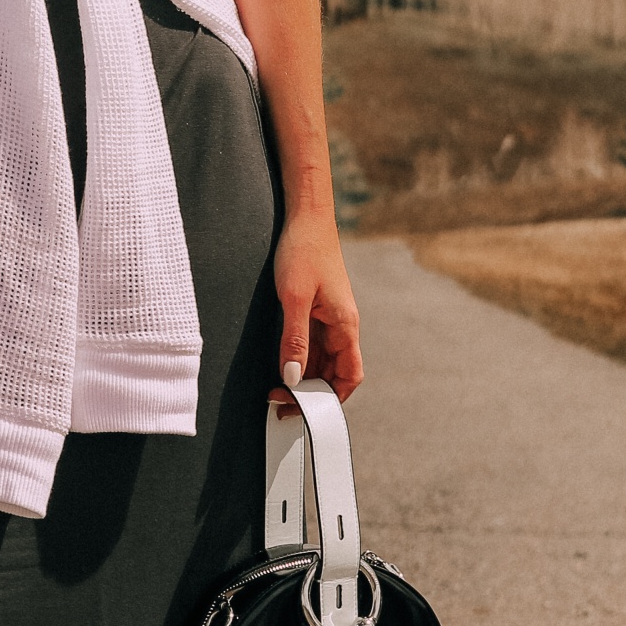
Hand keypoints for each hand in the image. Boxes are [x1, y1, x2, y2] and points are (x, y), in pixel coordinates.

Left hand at [273, 214, 362, 399]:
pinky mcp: (315, 311)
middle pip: (333, 372)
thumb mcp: (294, 298)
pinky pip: (311, 344)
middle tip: (280, 404)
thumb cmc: (304, 250)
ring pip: (321, 360)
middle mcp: (341, 326)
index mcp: (345, 325)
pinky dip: (298, 360)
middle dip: (311, 393)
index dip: (331, 398)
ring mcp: (328, 319)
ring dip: (302, 378)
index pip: (349, 375)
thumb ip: (295, 339)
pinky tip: (280, 367)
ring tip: (276, 391)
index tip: (303, 409)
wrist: (306, 217)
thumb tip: (292, 378)